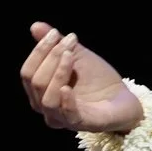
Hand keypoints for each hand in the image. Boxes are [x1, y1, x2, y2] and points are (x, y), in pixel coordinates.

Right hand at [20, 22, 143, 133]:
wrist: (123, 97)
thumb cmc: (96, 79)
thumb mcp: (76, 56)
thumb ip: (56, 44)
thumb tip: (35, 26)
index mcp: (41, 92)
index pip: (28, 73)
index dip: (38, 52)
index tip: (55, 34)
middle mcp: (47, 108)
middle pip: (36, 83)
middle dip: (51, 58)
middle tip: (70, 42)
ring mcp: (64, 119)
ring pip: (47, 99)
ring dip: (58, 73)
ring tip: (71, 56)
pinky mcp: (82, 124)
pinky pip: (67, 116)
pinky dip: (66, 101)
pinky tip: (68, 87)